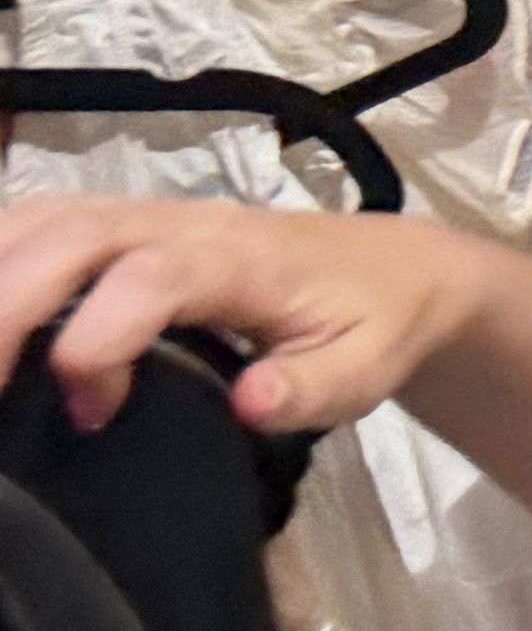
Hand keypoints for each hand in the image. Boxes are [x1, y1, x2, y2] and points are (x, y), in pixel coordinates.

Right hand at [0, 191, 478, 440]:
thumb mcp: (368, 367)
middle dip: (5, 309)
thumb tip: (249, 401)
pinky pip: (37, 222)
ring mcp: (144, 218)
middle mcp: (180, 224)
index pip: (152, 276)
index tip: (91, 412)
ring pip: (42, 222)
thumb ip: (314, 388)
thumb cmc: (373, 321)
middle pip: (71, 240)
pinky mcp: (119, 228)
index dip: (102, 340)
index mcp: (239, 258)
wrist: (394, 268)